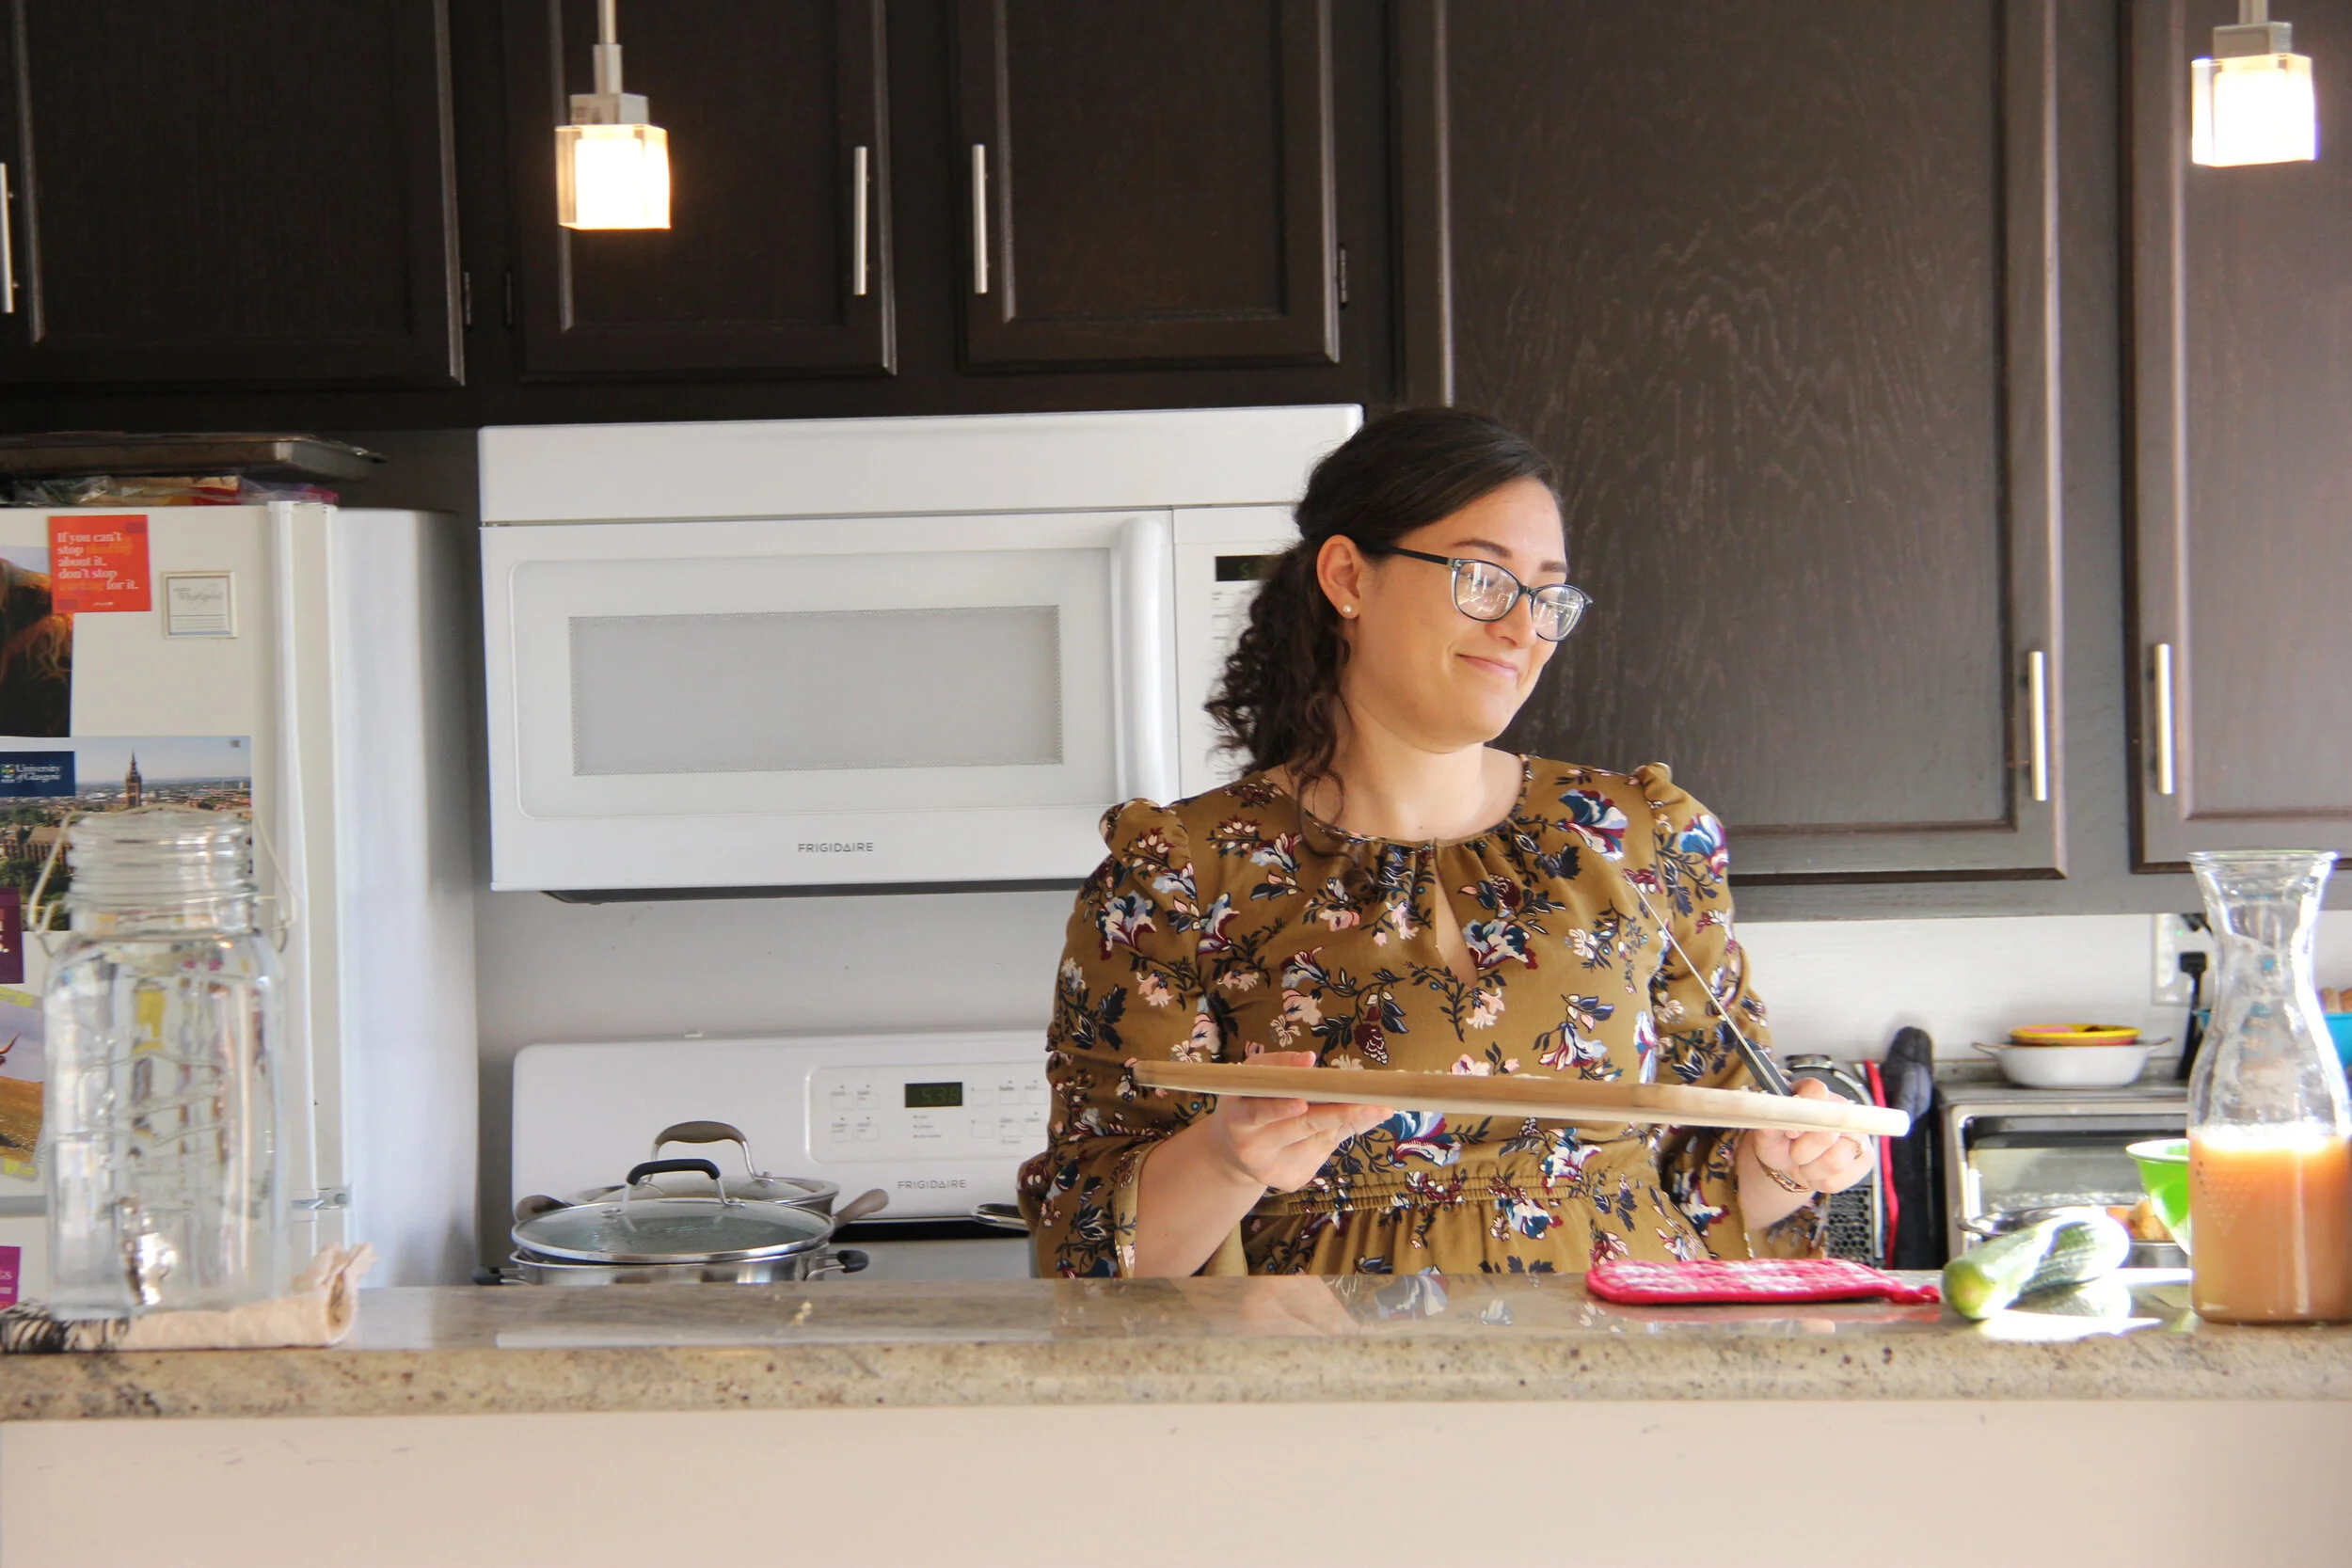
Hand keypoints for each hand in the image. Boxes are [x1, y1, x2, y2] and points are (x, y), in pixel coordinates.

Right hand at [1200, 1050, 1393, 1193]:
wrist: (1233, 1153)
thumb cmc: (1248, 1103)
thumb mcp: (1253, 1082)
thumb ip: (1279, 1067)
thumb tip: (1308, 1059)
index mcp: (1237, 1117)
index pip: (1260, 1111)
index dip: (1281, 1107)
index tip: (1304, 1102)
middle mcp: (1252, 1148)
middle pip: (1301, 1127)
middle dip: (1339, 1113)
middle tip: (1375, 1105)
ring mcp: (1272, 1170)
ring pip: (1318, 1141)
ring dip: (1349, 1122)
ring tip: (1378, 1109)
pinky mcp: (1290, 1181)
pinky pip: (1321, 1155)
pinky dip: (1336, 1135)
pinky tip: (1344, 1124)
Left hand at [1744, 1077, 1876, 1195]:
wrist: (1791, 1160)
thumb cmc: (1780, 1138)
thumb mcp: (1765, 1131)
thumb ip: (1768, 1124)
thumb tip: (1778, 1123)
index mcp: (1815, 1092)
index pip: (1817, 1092)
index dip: (1802, 1115)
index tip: (1790, 1132)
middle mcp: (1842, 1109)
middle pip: (1826, 1135)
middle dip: (1801, 1151)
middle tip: (1794, 1151)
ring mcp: (1858, 1133)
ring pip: (1834, 1162)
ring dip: (1809, 1170)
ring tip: (1804, 1162)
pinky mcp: (1866, 1157)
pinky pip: (1839, 1180)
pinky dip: (1819, 1182)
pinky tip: (1816, 1172)